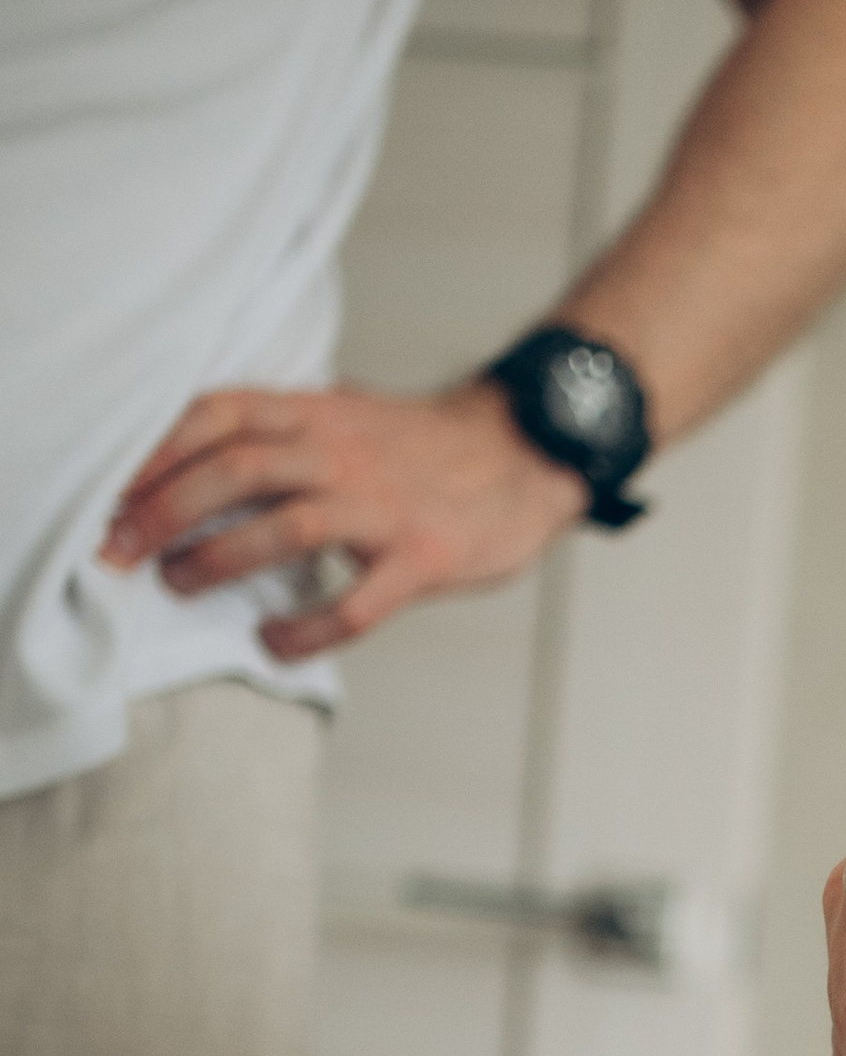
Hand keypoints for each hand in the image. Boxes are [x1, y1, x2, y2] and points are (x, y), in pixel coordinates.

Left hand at [98, 380, 586, 658]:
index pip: (217, 415)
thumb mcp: (344, 412)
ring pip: (285, 527)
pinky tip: (273, 643)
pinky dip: (304, 630)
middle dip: (163, 511)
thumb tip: (197, 453)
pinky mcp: (422, 559)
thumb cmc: (423, 446)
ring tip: (180, 585)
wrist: (525, 454)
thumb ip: (279, 428)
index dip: (155, 452)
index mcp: (316, 413)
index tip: (109, 491)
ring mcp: (383, 507)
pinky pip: (354, 604)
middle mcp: (342, 452)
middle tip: (117, 551)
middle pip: (236, 470)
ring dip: (218, 560)